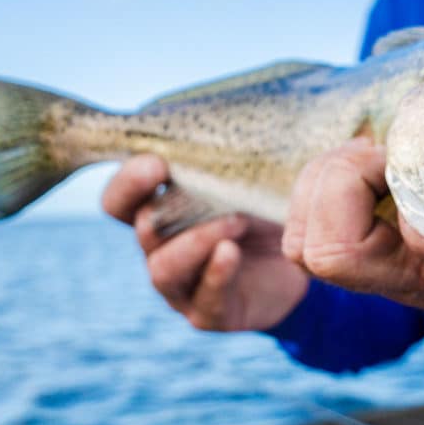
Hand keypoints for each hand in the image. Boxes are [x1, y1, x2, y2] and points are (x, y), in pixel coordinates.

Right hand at [102, 155, 308, 331]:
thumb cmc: (267, 208)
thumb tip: (234, 111)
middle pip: (137, 229)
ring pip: (163, 267)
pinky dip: (215, 272)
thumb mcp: (248, 176)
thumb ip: (226, 155)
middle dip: (156, 206)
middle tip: (180, 182)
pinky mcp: (209, 312)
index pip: (120, 199)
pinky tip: (231, 252)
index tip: (155, 161)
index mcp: (160, 210)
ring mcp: (182, 285)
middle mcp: (161, 248)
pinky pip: (203, 297)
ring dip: (195, 239)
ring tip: (235, 220)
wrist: (303, 261)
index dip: (127, 182)